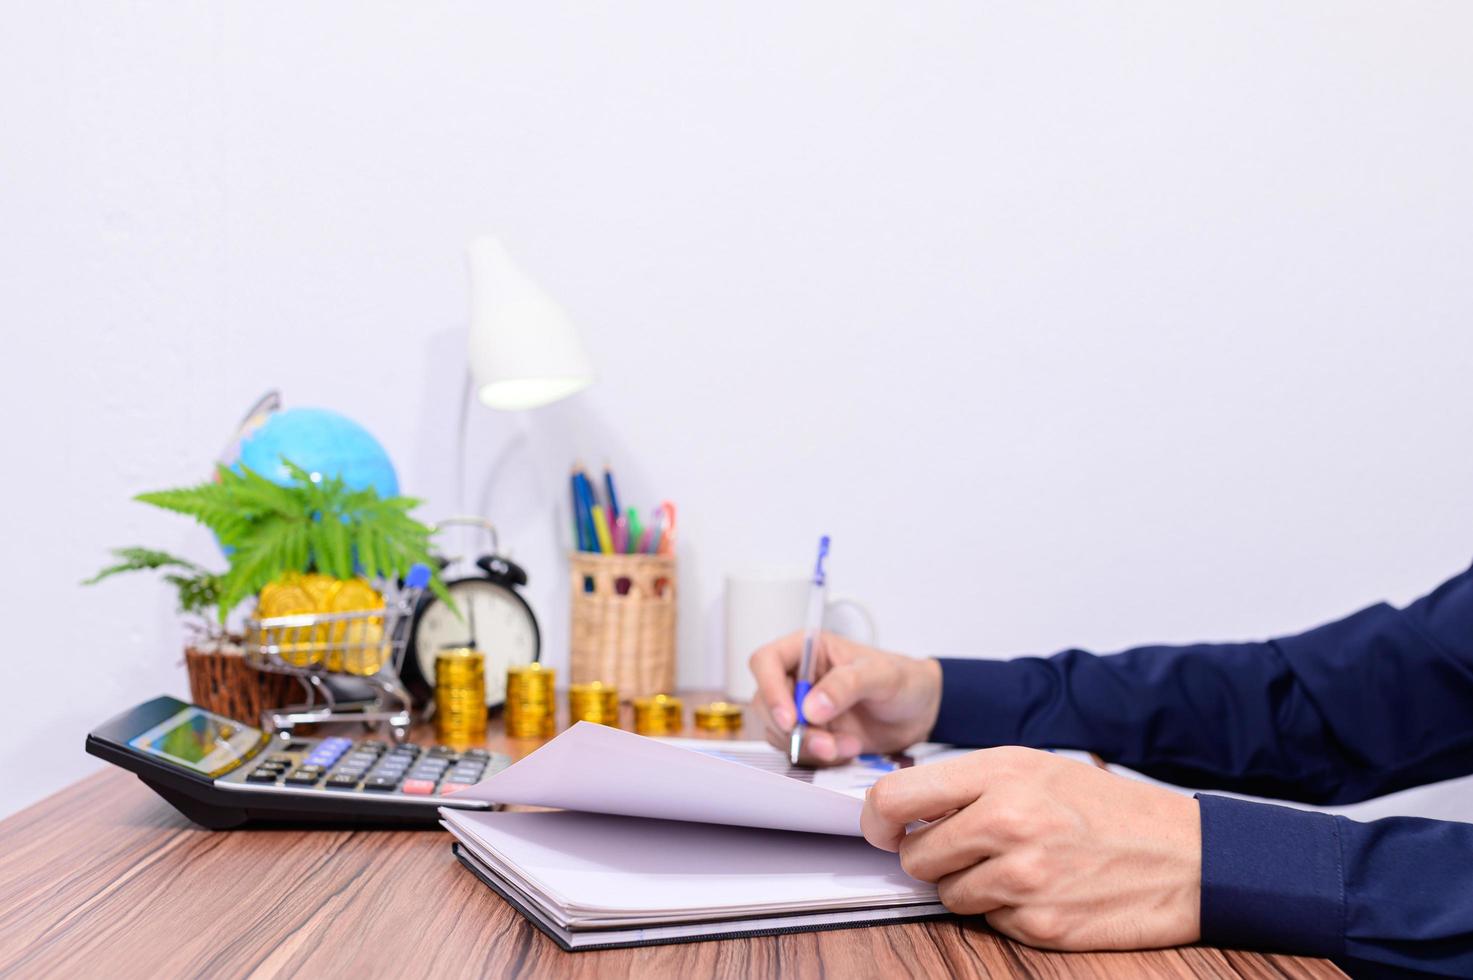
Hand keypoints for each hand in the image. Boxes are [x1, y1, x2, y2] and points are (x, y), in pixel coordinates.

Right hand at [748, 631, 941, 763]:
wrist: (922, 713)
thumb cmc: (904, 680)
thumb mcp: (881, 675)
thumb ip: (846, 685)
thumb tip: (811, 707)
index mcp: (808, 650)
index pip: (766, 661)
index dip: (770, 689)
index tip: (791, 718)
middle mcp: (798, 678)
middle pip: (765, 703)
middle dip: (793, 730)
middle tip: (825, 743)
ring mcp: (803, 709)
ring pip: (779, 732)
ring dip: (809, 747)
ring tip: (847, 746)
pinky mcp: (812, 735)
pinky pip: (798, 751)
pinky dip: (821, 758)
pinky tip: (849, 749)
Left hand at [862, 747, 1200, 949]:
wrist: (1186, 857)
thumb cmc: (1107, 809)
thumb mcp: (1036, 767)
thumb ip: (968, 782)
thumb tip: (904, 806)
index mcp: (1002, 773)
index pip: (896, 798)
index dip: (878, 819)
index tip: (883, 827)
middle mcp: (1007, 822)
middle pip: (914, 855)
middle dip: (930, 856)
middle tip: (966, 848)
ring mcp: (1022, 877)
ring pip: (946, 894)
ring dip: (968, 885)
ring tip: (1015, 865)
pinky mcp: (1038, 924)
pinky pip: (987, 921)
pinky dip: (1004, 910)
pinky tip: (1041, 890)